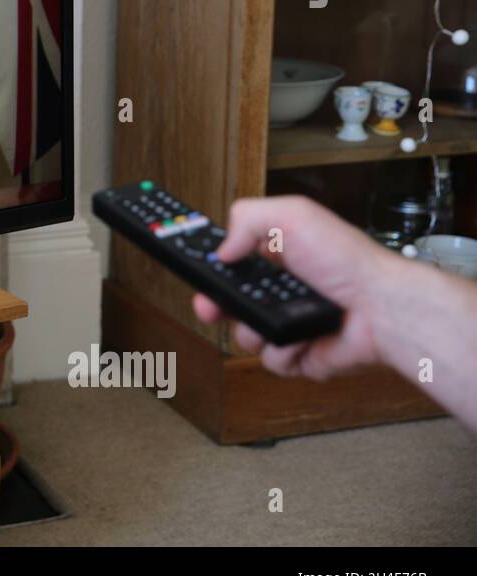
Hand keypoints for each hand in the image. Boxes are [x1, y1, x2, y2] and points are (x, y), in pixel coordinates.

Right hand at [191, 195, 419, 379]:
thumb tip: (223, 249)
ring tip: (274, 318)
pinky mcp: (299, 354)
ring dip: (252, 328)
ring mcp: (288, 322)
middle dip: (213, 303)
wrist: (381, 308)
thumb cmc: (348, 261)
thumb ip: (248, 219)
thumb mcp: (293, 215)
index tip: (194, 270)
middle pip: (228, 301)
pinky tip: (300, 337)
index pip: (229, 261)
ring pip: (245, 333)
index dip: (210, 267)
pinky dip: (282, 350)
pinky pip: (271, 360)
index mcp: (275, 255)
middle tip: (209, 304)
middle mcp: (280, 289)